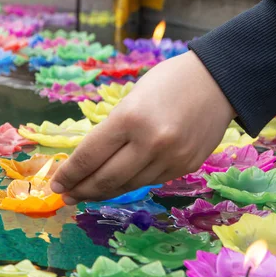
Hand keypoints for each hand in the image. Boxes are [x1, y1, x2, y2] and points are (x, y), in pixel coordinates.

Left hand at [50, 51, 236, 203]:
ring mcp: (170, 159)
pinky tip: (115, 186)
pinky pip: (149, 183)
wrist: (219, 80)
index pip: (89, 157)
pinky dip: (128, 186)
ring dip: (102, 193)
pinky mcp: (185, 168)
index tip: (56, 184)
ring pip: (127, 186)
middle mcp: (150, 143)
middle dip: (81, 190)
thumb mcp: (130, 99)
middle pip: (105, 179)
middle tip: (66, 196)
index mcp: (129, 119)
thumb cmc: (167, 82)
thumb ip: (112, 132)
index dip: (68, 174)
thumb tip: (88, 163)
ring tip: (86, 194)